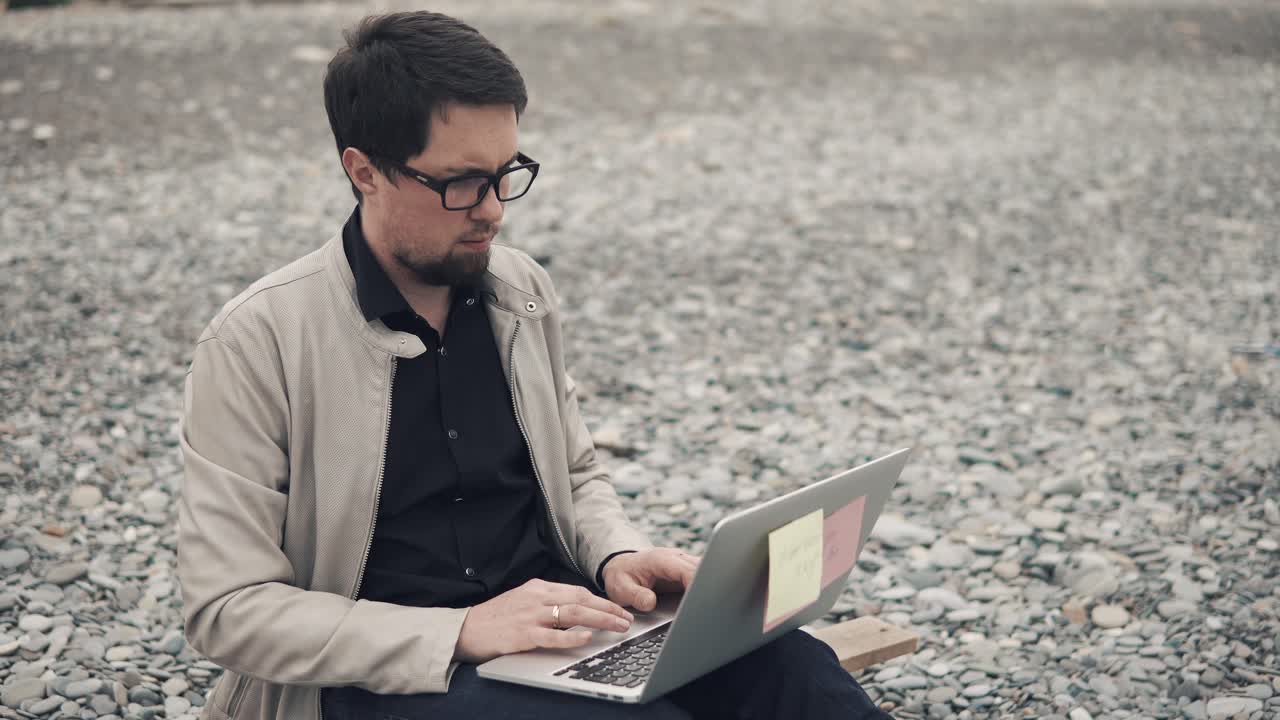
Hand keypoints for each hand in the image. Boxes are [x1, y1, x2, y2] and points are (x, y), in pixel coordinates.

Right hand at [453, 579, 634, 663]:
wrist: (465, 629)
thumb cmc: (496, 618)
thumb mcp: (523, 601)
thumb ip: (547, 602)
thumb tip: (576, 609)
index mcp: (538, 588)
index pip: (578, 591)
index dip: (601, 600)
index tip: (619, 609)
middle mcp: (537, 597)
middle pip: (581, 599)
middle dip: (608, 609)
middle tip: (627, 619)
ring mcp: (530, 616)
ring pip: (572, 613)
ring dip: (600, 619)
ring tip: (618, 626)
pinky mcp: (522, 635)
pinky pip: (552, 635)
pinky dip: (571, 635)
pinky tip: (587, 637)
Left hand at [600, 548, 699, 611]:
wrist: (620, 566)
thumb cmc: (621, 576)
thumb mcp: (621, 588)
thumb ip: (636, 595)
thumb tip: (650, 603)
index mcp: (660, 560)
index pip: (686, 570)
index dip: (696, 585)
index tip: (699, 601)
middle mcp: (674, 557)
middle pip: (701, 567)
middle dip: (706, 585)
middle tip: (707, 607)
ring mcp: (681, 562)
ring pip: (704, 569)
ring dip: (707, 584)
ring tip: (706, 605)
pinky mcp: (685, 569)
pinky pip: (700, 573)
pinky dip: (704, 585)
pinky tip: (702, 599)